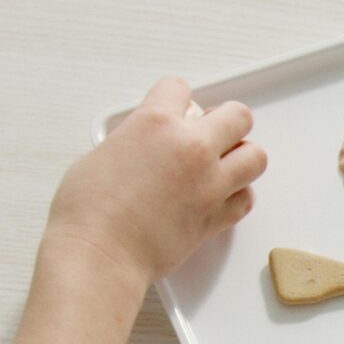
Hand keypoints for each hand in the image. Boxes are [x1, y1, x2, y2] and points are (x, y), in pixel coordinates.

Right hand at [43, 76, 264, 285]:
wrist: (101, 254)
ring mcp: (209, 183)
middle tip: (211, 133)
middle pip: (237, 115)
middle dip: (226, 121)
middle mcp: (189, 147)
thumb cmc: (88, 210)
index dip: (175, 98)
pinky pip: (247, 199)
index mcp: (155, 123)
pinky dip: (238, 196)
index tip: (174, 108)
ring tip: (223, 165)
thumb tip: (142, 145)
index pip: (179, 88)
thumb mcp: (102, 153)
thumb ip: (132, 140)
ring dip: (242, 156)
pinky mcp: (216, 217)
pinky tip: (220, 196)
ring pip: (254, 156)